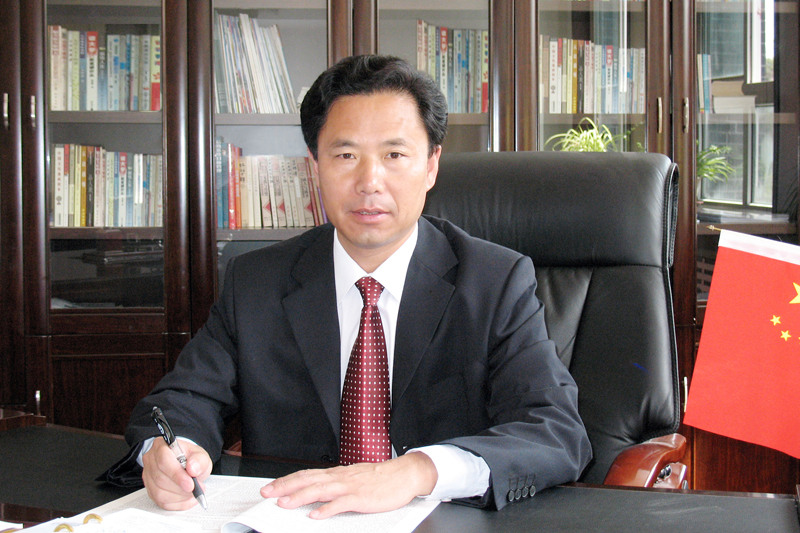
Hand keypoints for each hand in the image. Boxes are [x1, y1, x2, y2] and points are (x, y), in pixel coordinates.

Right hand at [142, 438, 211, 510]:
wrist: (187, 466)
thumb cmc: (191, 459)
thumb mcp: (200, 456)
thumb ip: (199, 460)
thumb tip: (193, 468)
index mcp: (161, 446)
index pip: (163, 460)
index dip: (176, 474)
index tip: (190, 484)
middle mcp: (151, 460)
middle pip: (160, 478)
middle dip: (181, 488)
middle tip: (196, 488)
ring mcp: (148, 476)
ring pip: (159, 492)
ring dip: (179, 496)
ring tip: (193, 493)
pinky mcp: (150, 490)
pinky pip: (160, 502)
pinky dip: (177, 503)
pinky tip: (187, 499)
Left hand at [260, 452, 437, 518]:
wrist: (405, 474)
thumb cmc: (381, 478)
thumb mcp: (354, 478)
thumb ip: (336, 484)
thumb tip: (317, 491)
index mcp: (338, 474)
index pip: (307, 475)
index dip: (287, 480)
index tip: (270, 487)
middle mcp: (340, 478)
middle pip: (307, 480)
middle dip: (285, 487)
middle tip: (267, 493)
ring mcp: (350, 487)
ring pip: (320, 490)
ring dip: (300, 496)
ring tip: (284, 504)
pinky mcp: (361, 498)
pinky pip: (341, 503)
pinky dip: (326, 509)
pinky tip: (315, 515)